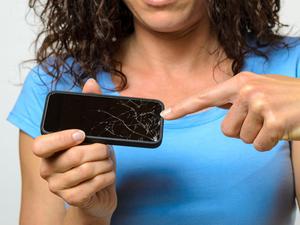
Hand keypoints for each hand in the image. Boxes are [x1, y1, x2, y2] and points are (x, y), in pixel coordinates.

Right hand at [33, 79, 116, 219]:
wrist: (99, 189)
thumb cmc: (93, 159)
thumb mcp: (93, 134)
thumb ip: (89, 108)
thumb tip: (91, 83)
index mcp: (49, 150)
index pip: (41, 145)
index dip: (61, 138)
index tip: (82, 134)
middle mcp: (48, 168)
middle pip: (74, 156)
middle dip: (99, 151)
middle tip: (106, 150)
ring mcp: (58, 186)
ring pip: (87, 170)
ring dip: (106, 164)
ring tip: (107, 162)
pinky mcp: (72, 198)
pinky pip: (94, 185)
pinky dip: (108, 177)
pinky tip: (107, 175)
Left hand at [161, 72, 299, 150]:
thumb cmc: (284, 96)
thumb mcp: (258, 87)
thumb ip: (234, 96)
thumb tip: (214, 103)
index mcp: (239, 82)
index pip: (204, 97)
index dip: (183, 108)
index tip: (166, 115)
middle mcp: (247, 91)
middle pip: (225, 130)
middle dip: (243, 130)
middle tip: (262, 117)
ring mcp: (260, 105)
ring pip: (241, 138)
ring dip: (257, 135)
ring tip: (272, 120)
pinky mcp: (275, 121)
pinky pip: (257, 145)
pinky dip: (268, 143)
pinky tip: (280, 128)